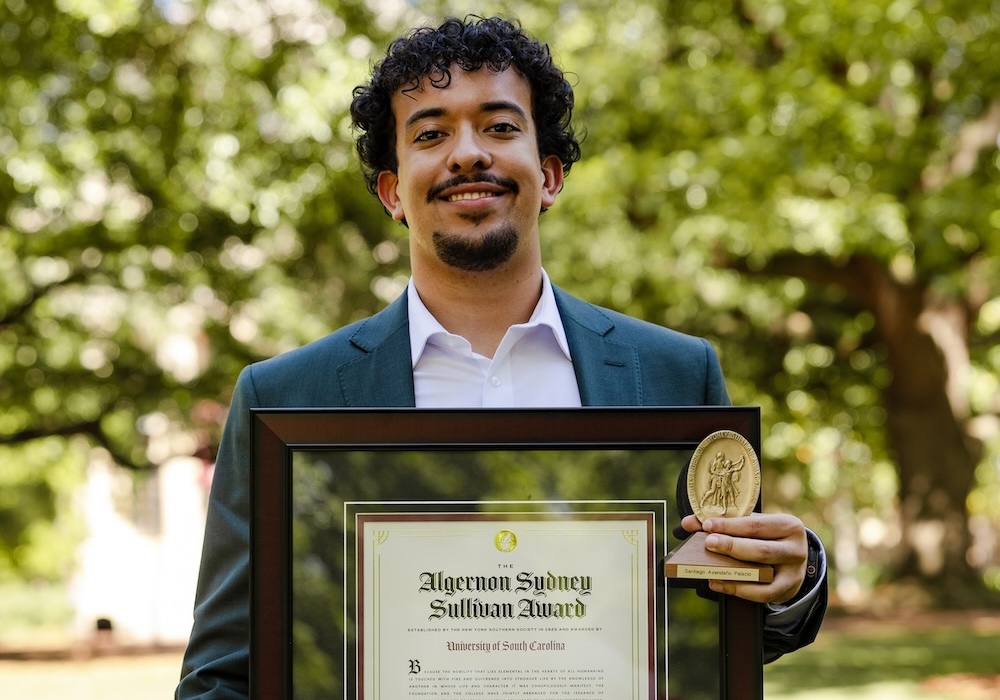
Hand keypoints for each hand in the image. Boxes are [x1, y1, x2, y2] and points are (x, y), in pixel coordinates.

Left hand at [680, 513, 807, 604]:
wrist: (793, 559)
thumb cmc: (768, 537)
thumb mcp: (752, 525)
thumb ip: (724, 523)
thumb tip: (689, 523)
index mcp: (787, 525)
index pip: (756, 525)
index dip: (730, 525)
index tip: (706, 525)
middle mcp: (795, 549)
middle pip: (761, 550)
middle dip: (731, 546)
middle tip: (708, 543)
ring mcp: (793, 572)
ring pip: (762, 574)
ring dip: (732, 572)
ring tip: (708, 568)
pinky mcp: (788, 590)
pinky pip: (762, 594)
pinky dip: (737, 590)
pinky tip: (717, 583)